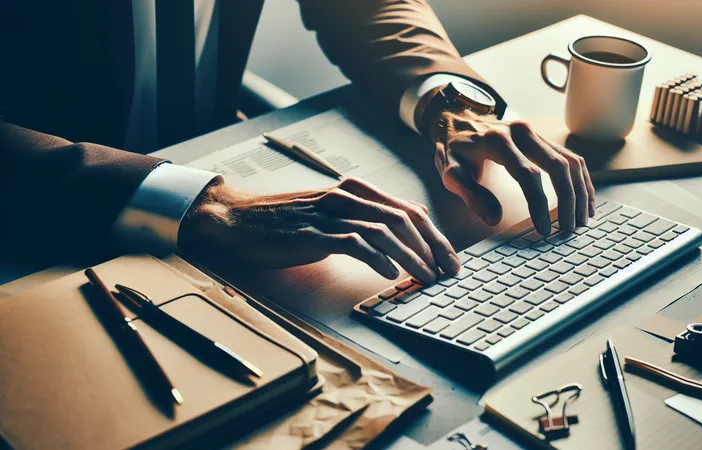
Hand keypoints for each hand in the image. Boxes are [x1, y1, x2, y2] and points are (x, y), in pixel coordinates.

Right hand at [178, 177, 458, 284]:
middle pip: (404, 219)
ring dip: (411, 256)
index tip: (450, 258)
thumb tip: (404, 234)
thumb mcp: (329, 214)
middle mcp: (347, 197)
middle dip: (432, 247)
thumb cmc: (284, 220)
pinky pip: (355, 242)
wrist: (237, 217)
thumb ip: (364, 220)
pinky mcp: (313, 233)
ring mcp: (330, 214)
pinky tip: (391, 275)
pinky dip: (378, 258)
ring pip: (385, 230)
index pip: (408, 210)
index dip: (434, 235)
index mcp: (355, 191)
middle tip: (448, 272)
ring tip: (426, 277)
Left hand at [430, 109, 595, 234]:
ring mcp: (536, 132)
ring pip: (570, 160)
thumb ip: (470, 195)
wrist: (458, 121)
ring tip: (581, 220)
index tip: (544, 229)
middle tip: (568, 229)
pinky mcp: (543, 138)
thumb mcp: (451, 172)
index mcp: (498, 140)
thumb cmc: (456, 150)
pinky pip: (571, 158)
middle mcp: (522, 132)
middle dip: (568, 200)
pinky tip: (585, 201)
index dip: (539, 204)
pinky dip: (581, 180)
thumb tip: (494, 219)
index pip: (528, 174)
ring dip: (580, 192)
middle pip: (558, 165)